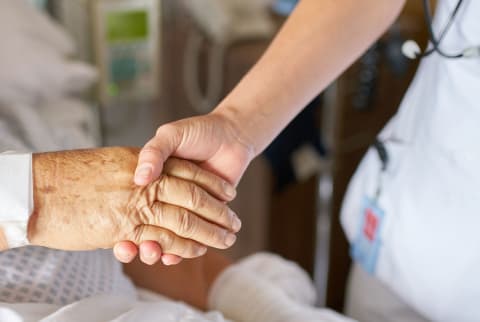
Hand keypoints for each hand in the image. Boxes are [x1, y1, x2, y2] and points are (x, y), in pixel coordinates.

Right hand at [29, 147, 239, 258]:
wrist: (233, 136)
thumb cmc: (199, 132)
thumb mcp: (172, 135)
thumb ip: (156, 152)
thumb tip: (140, 177)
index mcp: (150, 181)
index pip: (130, 207)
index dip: (121, 225)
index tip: (119, 242)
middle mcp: (162, 198)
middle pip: (147, 228)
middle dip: (142, 242)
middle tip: (137, 251)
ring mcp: (182, 208)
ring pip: (167, 236)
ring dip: (161, 249)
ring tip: (155, 255)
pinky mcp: (203, 217)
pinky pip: (189, 239)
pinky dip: (183, 250)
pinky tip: (176, 257)